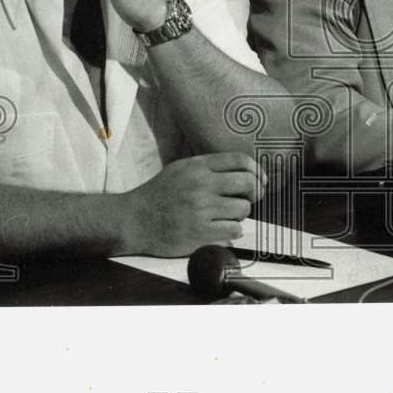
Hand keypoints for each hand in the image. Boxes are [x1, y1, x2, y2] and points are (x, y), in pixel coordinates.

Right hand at [121, 154, 266, 255]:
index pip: (239, 160)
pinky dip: (232, 230)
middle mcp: (200, 185)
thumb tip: (245, 170)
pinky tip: (221, 228)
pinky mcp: (200, 233)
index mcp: (197, 167)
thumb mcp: (181, 169)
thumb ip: (209, 167)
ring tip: (227, 215)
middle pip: (248, 183)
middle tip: (250, 198)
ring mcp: (200, 209)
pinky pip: (234, 230)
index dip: (256, 170)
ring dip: (240, 213)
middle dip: (255, 191)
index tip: (259, 179)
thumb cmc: (160, 194)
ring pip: (243, 209)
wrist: (133, 220)